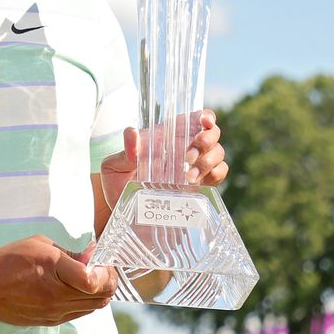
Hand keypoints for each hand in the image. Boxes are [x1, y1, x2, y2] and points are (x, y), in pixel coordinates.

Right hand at [0, 236, 117, 325]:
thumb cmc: (8, 261)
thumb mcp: (40, 245)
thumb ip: (70, 253)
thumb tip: (92, 257)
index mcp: (54, 271)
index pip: (95, 281)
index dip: (106, 271)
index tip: (102, 261)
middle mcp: (56, 297)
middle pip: (101, 296)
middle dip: (108, 281)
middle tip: (102, 269)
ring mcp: (54, 313)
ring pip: (93, 307)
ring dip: (98, 293)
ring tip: (90, 278)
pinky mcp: (50, 321)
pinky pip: (79, 313)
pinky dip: (85, 302)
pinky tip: (75, 289)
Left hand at [99, 109, 227, 208]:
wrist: (125, 218)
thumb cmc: (117, 186)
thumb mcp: (113, 167)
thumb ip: (125, 151)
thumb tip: (132, 132)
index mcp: (165, 138)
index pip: (192, 119)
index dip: (204, 116)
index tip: (205, 122)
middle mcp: (183, 150)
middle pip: (211, 134)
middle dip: (207, 140)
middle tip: (188, 156)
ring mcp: (194, 168)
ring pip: (218, 153)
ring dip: (208, 161)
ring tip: (189, 176)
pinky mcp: (200, 188)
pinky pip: (219, 174)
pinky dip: (215, 175)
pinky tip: (198, 183)